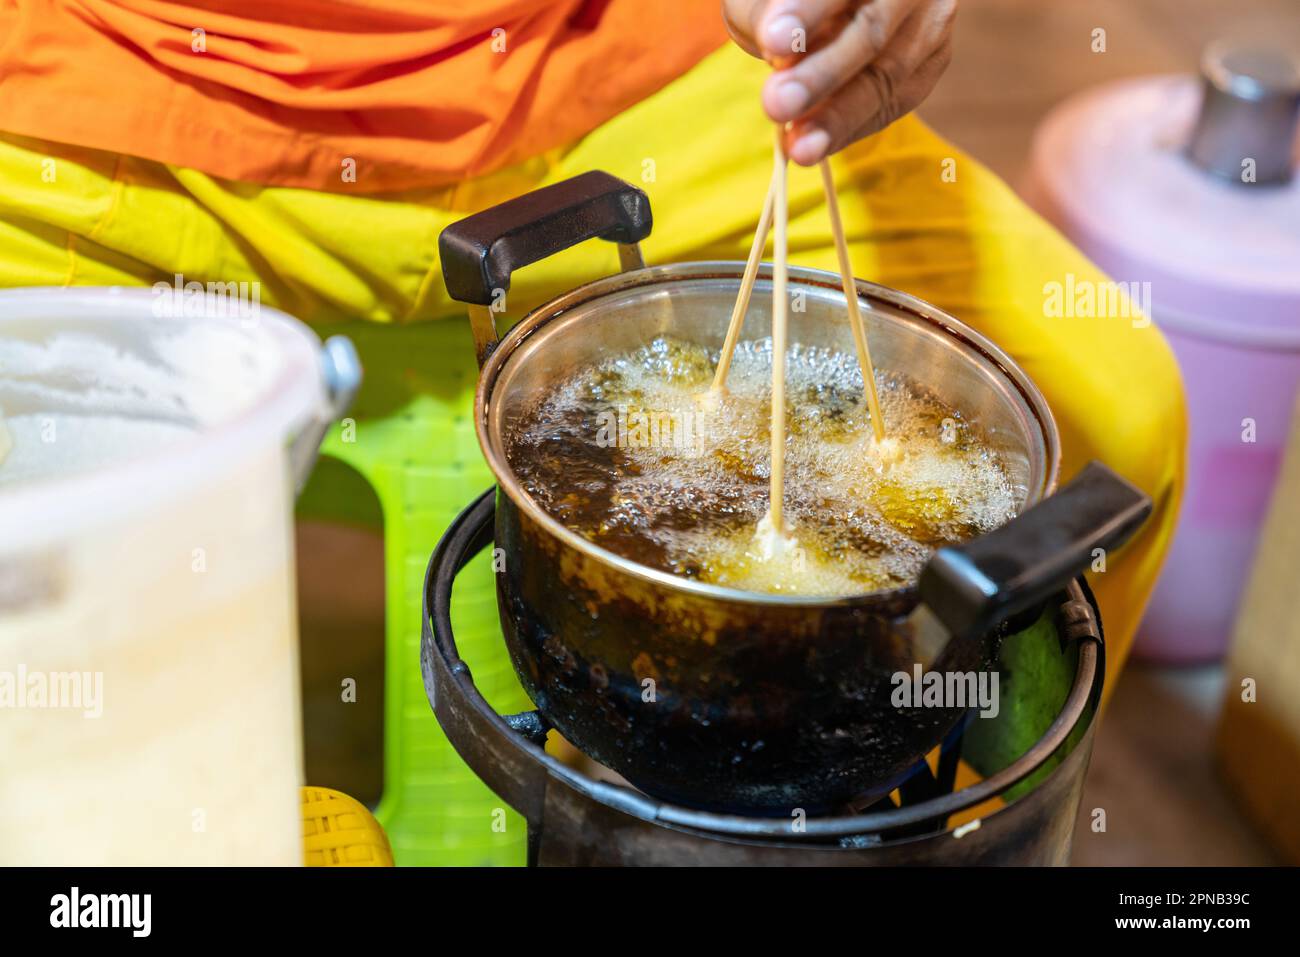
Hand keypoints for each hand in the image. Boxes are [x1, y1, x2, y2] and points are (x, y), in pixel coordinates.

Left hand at [723, 0, 956, 164]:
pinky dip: (850, 127)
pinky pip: (894, 101)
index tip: (773, 41)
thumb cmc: (785, 0)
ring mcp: (932, 17)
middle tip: (777, 104)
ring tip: (797, 146)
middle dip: (823, 74)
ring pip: (887, 74)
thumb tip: (779, 47)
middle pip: (872, 29)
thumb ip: (766, 13)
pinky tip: (813, 144)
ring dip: (838, 117)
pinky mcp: (933, 58)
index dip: (806, 11)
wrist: (829, 7)